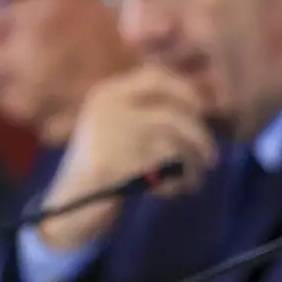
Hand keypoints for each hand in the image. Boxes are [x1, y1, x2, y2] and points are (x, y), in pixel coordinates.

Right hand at [38, 66, 217, 250]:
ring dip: (192, 165)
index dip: (186, 92)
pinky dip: (175, 182)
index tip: (202, 113)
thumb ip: (152, 111)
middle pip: (172, 115)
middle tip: (211, 159)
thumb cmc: (108, 165)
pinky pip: (159, 170)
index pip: (156, 77)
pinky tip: (174, 191)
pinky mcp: (110, 164)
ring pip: (171, 144)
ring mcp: (106, 135)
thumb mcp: (123, 128)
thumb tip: (204, 105)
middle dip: (199, 138)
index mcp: (108, 94)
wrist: (70, 204)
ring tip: (195, 180)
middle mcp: (106, 108)